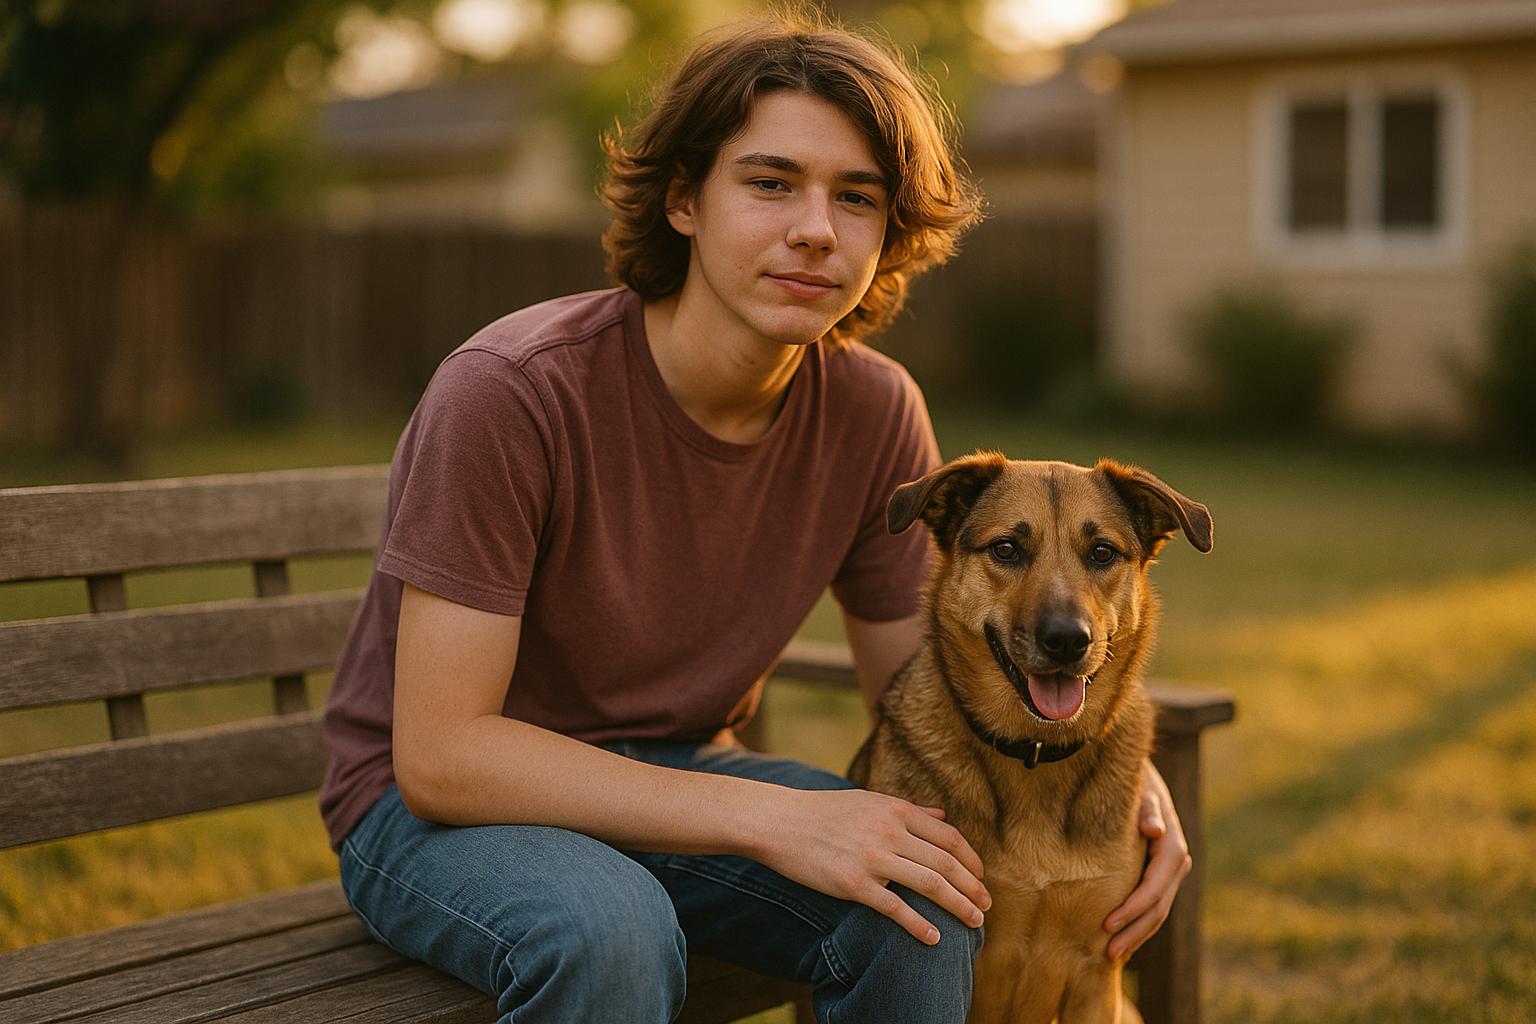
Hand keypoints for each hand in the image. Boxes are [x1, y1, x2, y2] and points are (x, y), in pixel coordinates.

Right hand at [752, 787, 990, 944]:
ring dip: (958, 906)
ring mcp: (872, 857)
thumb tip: (943, 815)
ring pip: (930, 884)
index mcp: (896, 810)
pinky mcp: (853, 883)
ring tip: (974, 923)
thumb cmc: (824, 812)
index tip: (981, 878)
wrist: (780, 822)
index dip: (971, 860)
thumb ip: (910, 810)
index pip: (949, 837)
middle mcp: (890, 831)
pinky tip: (933, 937)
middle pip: (946, 863)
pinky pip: (895, 907)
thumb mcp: (870, 801)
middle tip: (987, 907)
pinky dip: (919, 924)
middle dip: (972, 888)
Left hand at [1103, 759, 1191, 960]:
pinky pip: (1153, 904)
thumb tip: (1154, 830)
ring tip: (1112, 954)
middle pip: (1158, 907)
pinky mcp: (1159, 874)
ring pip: (1158, 911)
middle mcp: (1176, 861)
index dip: (1132, 908)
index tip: (1107, 924)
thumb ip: (1147, 810)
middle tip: (1108, 953)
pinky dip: (1139, 923)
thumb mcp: (1140, 790)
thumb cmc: (1134, 782)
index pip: (1153, 887)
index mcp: (1172, 846)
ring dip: (1137, 934)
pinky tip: (1121, 939)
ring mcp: (1170, 871)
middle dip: (1134, 932)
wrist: (1139, 775)